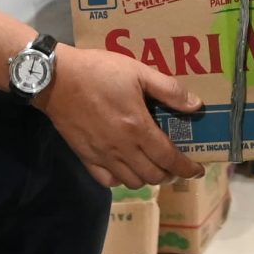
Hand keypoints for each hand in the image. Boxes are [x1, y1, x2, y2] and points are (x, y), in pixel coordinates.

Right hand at [35, 44, 205, 188]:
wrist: (56, 79)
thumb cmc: (99, 71)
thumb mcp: (138, 72)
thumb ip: (169, 90)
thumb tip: (196, 105)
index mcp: (138, 128)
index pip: (169, 158)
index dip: (186, 168)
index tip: (197, 170)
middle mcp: (122, 149)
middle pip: (153, 176)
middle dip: (169, 175)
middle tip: (175, 166)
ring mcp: (102, 156)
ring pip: (132, 182)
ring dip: (147, 179)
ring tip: (153, 167)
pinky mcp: (85, 157)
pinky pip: (107, 181)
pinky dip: (120, 180)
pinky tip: (124, 168)